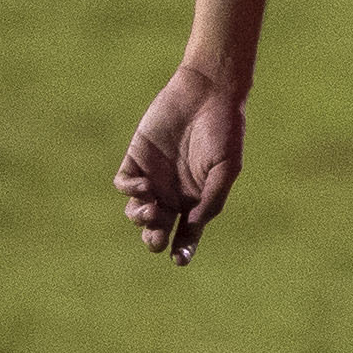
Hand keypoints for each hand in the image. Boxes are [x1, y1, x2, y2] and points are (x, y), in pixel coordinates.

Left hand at [114, 60, 245, 263]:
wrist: (208, 92)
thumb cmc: (225, 130)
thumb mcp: (226, 169)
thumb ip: (211, 199)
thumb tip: (192, 226)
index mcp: (197, 200)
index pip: (186, 233)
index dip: (182, 250)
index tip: (179, 259)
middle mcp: (173, 193)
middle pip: (157, 229)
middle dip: (154, 239)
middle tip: (157, 233)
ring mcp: (153, 177)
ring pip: (137, 212)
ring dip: (141, 218)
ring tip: (151, 208)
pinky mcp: (136, 158)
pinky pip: (125, 185)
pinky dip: (130, 191)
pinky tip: (143, 185)